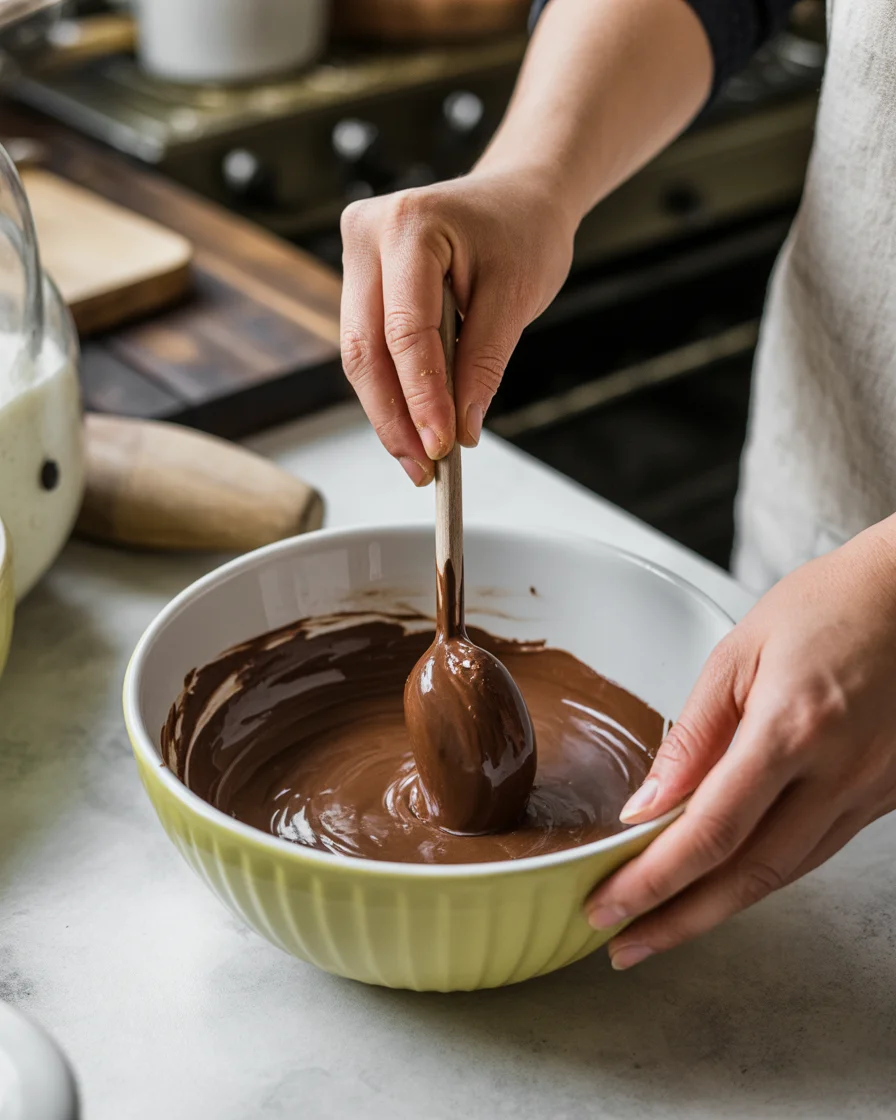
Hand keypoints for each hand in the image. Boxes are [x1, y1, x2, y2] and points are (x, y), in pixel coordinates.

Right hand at [339, 170, 574, 484]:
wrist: (518, 196)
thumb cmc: (523, 230)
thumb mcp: (517, 297)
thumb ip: (484, 364)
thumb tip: (461, 428)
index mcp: (410, 225)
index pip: (405, 332)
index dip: (420, 398)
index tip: (439, 446)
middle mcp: (368, 234)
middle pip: (365, 349)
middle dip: (394, 417)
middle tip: (422, 467)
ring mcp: (357, 255)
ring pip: (360, 354)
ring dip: (388, 411)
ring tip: (419, 458)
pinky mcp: (360, 278)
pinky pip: (368, 346)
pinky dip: (391, 389)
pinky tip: (411, 424)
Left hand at [586, 521, 895, 968]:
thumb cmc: (829, 605)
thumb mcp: (741, 652)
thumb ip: (694, 734)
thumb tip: (648, 805)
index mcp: (792, 729)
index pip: (709, 832)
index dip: (652, 881)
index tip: (606, 906)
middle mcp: (839, 773)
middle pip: (750, 876)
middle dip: (679, 922)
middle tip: (625, 947)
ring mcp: (873, 791)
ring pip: (788, 874)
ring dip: (721, 908)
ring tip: (665, 925)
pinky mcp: (888, 796)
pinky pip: (819, 850)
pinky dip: (767, 873)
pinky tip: (729, 881)